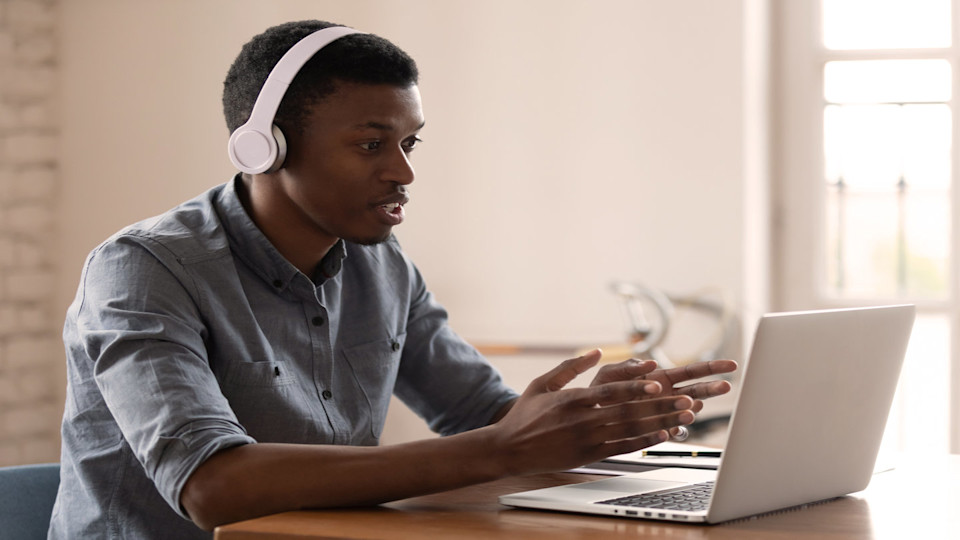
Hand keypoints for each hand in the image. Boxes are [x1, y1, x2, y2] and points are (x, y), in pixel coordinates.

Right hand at [486, 349, 698, 475]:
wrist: (509, 449)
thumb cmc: (525, 414)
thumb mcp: (542, 383)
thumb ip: (571, 366)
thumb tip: (596, 351)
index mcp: (572, 400)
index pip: (610, 392)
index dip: (636, 387)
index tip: (657, 381)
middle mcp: (583, 421)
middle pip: (628, 413)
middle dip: (660, 407)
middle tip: (686, 400)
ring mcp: (588, 440)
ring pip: (631, 431)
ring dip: (661, 423)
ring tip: (685, 417)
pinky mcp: (590, 456)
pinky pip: (624, 449)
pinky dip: (646, 442)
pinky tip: (664, 436)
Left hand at [589, 356, 737, 437]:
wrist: (587, 415)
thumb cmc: (600, 390)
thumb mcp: (611, 373)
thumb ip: (629, 368)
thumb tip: (651, 364)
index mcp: (661, 379)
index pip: (692, 372)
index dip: (712, 368)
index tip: (731, 366)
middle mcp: (667, 396)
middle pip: (697, 391)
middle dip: (713, 388)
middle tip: (728, 386)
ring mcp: (663, 414)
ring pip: (686, 413)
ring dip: (690, 411)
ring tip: (691, 410)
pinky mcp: (655, 431)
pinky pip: (670, 431)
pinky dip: (673, 429)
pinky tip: (671, 427)